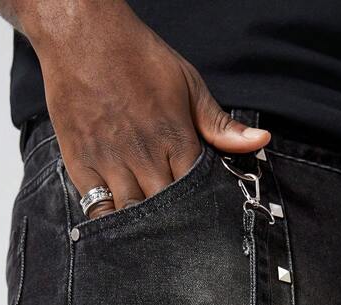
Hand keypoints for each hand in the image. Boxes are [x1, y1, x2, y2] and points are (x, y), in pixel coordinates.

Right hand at [20, 0, 270, 217]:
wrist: (82, 34)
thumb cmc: (137, 57)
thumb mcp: (188, 84)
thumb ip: (220, 124)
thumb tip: (260, 141)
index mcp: (175, 138)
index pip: (196, 192)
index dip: (201, 207)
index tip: (205, 218)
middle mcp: (143, 155)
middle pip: (165, 211)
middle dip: (174, 223)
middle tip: (179, 233)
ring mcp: (109, 161)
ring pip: (132, 215)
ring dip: (142, 227)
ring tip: (151, 233)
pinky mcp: (80, 163)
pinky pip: (96, 209)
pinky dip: (109, 221)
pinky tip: (119, 224)